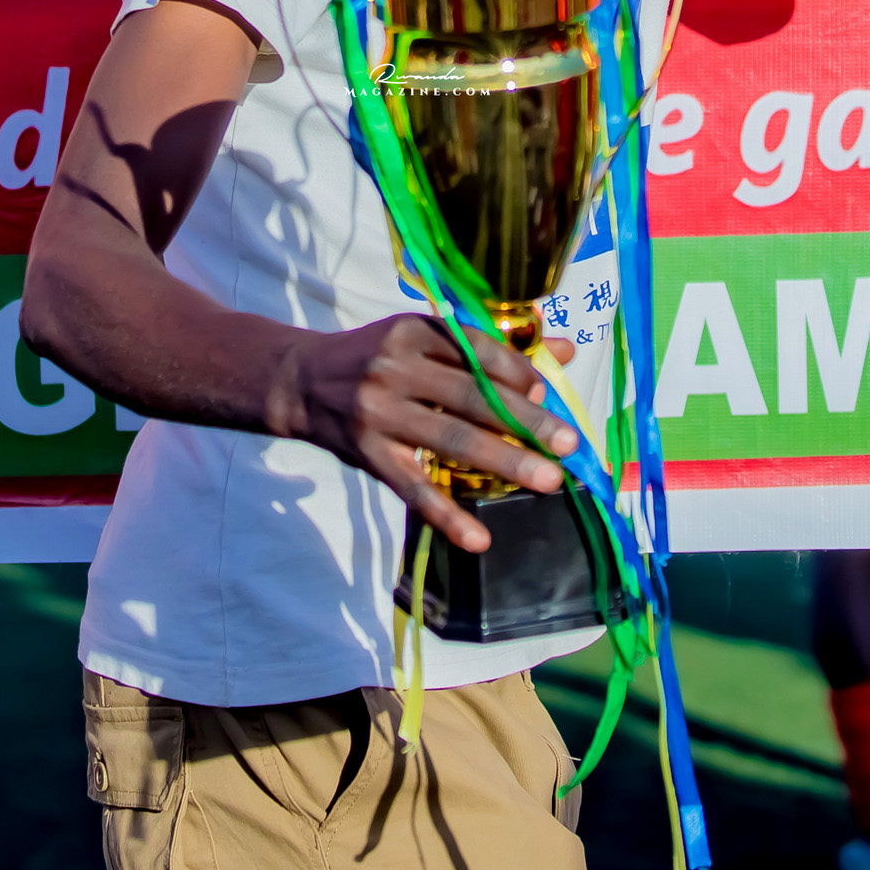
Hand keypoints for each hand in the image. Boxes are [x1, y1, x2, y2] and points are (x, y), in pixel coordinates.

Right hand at [288, 315, 581, 552]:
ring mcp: (379, 413)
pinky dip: (447, 516)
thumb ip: (489, 347)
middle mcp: (395, 368)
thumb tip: (564, 352)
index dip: (518, 373)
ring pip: (451, 440)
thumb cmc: (376, 357)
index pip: (477, 350)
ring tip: (548, 480)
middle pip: (472, 397)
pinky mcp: (368, 455)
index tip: (549, 395)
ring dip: (505, 461)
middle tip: (569, 444)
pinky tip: (479, 538)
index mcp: (414, 331)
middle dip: (526, 421)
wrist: (301, 382)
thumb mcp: (423, 338)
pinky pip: (414, 489)